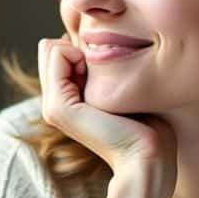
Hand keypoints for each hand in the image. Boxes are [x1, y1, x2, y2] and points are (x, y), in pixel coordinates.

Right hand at [36, 34, 176, 181]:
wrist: (148, 157)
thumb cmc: (148, 122)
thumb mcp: (120, 86)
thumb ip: (101, 68)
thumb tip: (93, 41)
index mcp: (65, 100)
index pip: (56, 50)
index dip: (83, 47)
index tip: (109, 68)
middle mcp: (53, 103)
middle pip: (50, 47)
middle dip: (77, 46)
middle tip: (105, 71)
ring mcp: (52, 107)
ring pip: (51, 47)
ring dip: (80, 50)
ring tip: (104, 76)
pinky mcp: (59, 107)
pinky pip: (57, 55)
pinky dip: (78, 53)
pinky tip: (101, 77)